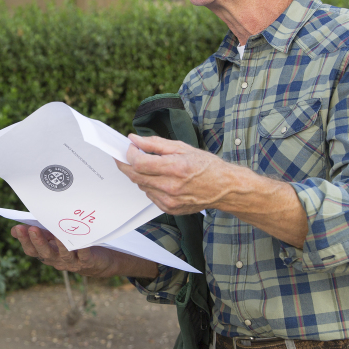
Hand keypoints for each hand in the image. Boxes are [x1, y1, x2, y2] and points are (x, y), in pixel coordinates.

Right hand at [10, 224, 120, 275]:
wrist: (99, 263)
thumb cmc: (73, 246)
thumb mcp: (53, 239)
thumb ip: (39, 234)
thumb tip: (15, 229)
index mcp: (47, 254)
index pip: (32, 250)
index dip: (24, 240)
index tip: (17, 228)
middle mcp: (57, 260)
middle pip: (45, 253)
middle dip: (38, 241)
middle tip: (32, 228)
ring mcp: (72, 262)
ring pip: (64, 254)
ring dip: (59, 243)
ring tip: (55, 231)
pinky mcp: (87, 262)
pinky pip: (84, 254)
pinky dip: (83, 247)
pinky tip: (81, 239)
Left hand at [118, 133, 232, 214]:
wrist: (224, 188)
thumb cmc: (207, 166)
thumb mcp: (182, 148)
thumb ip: (155, 144)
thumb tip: (135, 139)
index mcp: (175, 168)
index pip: (139, 163)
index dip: (129, 154)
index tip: (130, 148)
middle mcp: (171, 187)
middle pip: (135, 176)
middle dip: (126, 165)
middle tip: (125, 156)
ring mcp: (169, 200)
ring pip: (141, 186)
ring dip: (140, 175)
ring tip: (150, 167)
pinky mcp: (169, 208)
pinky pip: (150, 196)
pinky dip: (150, 186)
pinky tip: (161, 180)